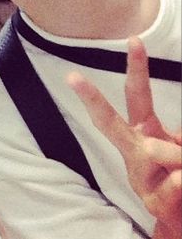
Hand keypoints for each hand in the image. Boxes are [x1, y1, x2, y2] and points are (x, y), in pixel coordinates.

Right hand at [68, 37, 180, 238]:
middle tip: (71, 77)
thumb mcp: (180, 149)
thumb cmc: (179, 178)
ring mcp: (139, 174)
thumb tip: (173, 149)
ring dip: (180, 156)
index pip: (136, 94)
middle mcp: (135, 147)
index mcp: (144, 131)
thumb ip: (176, 140)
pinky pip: (175, 181)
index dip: (136, 67)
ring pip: (158, 150)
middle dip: (91, 98)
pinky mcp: (151, 200)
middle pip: (109, 120)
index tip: (130, 42)